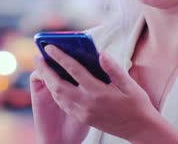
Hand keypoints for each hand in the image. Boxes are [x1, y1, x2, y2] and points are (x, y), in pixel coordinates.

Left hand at [36, 45, 155, 141]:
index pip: (74, 71)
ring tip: (42, 68)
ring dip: (48, 81)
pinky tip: (54, 84)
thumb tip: (100, 54)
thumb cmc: (137, 104)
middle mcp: (88, 103)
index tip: (49, 47)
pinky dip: (56, 92)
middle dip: (46, 70)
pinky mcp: (83, 119)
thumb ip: (113, 69)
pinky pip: (64, 104)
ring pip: (58, 96)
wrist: (140, 130)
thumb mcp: (129, 85)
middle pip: (59, 85)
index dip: (60, 57)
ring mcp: (84, 113)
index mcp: (99, 92)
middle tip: (37, 57)